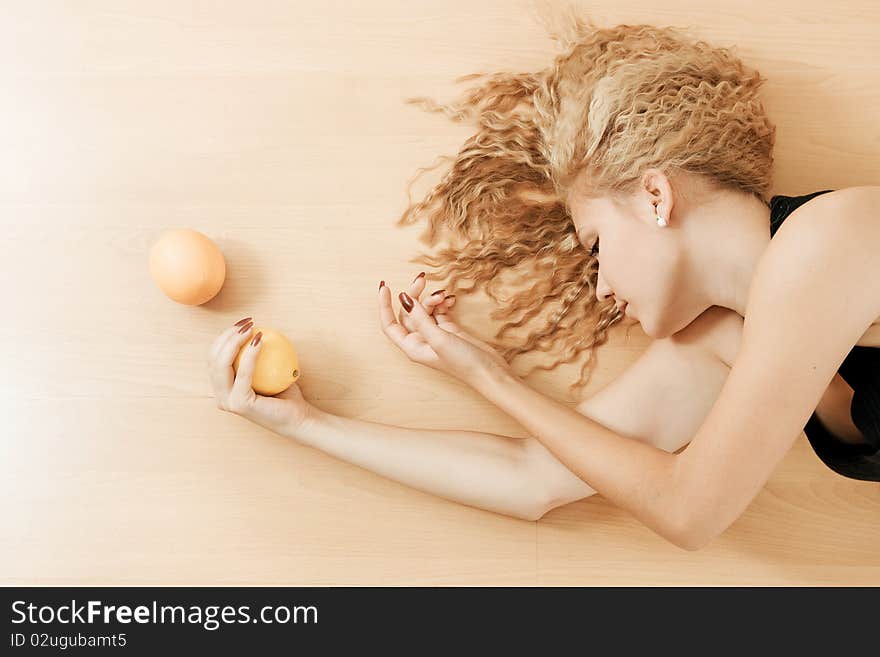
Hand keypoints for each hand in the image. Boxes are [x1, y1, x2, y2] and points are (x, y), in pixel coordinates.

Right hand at [207, 317, 312, 437]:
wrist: (299, 417)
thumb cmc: (286, 392)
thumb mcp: (268, 369)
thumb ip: (256, 354)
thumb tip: (253, 328)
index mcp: (223, 389)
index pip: (214, 358)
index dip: (224, 337)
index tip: (243, 323)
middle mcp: (221, 397)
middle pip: (213, 359)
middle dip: (226, 336)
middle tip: (247, 323)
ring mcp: (228, 402)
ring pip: (221, 364)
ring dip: (234, 341)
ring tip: (251, 328)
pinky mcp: (240, 403)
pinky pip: (243, 372)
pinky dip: (250, 354)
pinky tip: (260, 340)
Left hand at [377, 273, 515, 387]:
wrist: (490, 372)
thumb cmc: (463, 363)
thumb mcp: (438, 338)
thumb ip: (419, 318)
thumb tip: (403, 298)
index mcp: (412, 347)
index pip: (390, 324)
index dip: (384, 306)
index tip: (385, 286)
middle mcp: (421, 341)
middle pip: (409, 313)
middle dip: (414, 295)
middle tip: (422, 279)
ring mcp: (436, 335)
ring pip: (425, 310)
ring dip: (432, 299)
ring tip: (444, 295)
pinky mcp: (450, 330)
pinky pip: (440, 311)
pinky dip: (444, 303)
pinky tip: (451, 299)